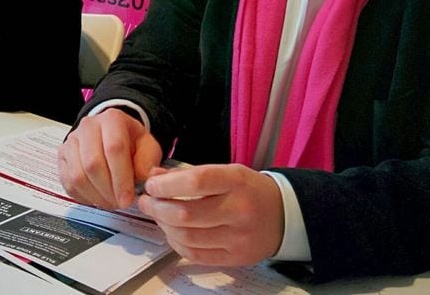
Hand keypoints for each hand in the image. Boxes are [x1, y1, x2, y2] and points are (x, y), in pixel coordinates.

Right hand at [58, 108, 162, 208]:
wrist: (113, 135)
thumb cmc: (131, 142)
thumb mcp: (148, 147)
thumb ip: (148, 164)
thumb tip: (150, 179)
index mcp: (112, 119)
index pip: (114, 149)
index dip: (121, 178)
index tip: (128, 199)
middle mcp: (88, 126)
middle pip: (93, 164)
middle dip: (108, 190)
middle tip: (119, 204)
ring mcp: (72, 141)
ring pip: (77, 175)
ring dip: (95, 196)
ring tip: (110, 202)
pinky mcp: (62, 156)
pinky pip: (67, 183)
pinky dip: (83, 197)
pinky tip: (97, 199)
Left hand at [137, 164, 283, 266]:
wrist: (283, 215)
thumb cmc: (249, 189)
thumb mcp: (227, 171)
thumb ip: (190, 174)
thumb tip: (156, 177)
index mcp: (237, 181)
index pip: (196, 182)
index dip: (166, 185)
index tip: (152, 184)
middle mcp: (239, 210)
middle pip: (186, 214)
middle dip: (158, 208)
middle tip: (147, 201)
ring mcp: (238, 237)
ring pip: (188, 237)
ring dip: (164, 226)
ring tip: (157, 215)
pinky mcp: (235, 257)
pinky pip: (196, 255)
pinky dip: (177, 243)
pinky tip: (171, 232)